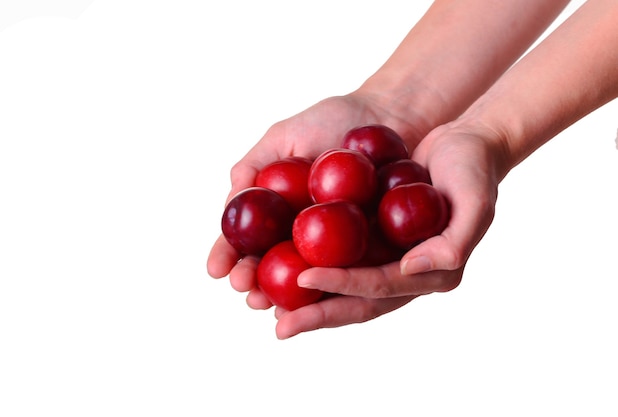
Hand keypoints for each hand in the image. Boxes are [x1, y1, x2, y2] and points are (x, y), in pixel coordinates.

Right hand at [206, 93, 427, 307]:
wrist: (390, 115)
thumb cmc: (335, 119)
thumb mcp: (285, 136)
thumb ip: (254, 164)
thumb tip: (232, 198)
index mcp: (277, 208)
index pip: (245, 238)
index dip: (227, 255)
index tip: (216, 270)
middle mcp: (301, 230)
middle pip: (271, 264)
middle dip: (253, 281)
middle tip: (244, 289)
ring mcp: (335, 242)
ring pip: (305, 276)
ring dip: (284, 295)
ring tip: (268, 303)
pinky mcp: (371, 247)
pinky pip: (349, 271)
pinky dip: (332, 287)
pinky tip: (316, 299)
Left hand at [273, 122, 505, 338]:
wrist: (465, 143)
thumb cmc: (474, 168)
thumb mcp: (475, 201)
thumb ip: (453, 243)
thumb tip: (410, 269)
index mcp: (429, 274)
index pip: (378, 288)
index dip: (342, 286)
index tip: (303, 277)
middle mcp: (403, 272)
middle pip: (354, 301)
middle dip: (317, 315)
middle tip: (280, 326)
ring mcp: (385, 256)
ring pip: (341, 286)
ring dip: (307, 299)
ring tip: (269, 306)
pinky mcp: (372, 237)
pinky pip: (338, 255)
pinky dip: (311, 262)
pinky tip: (279, 263)